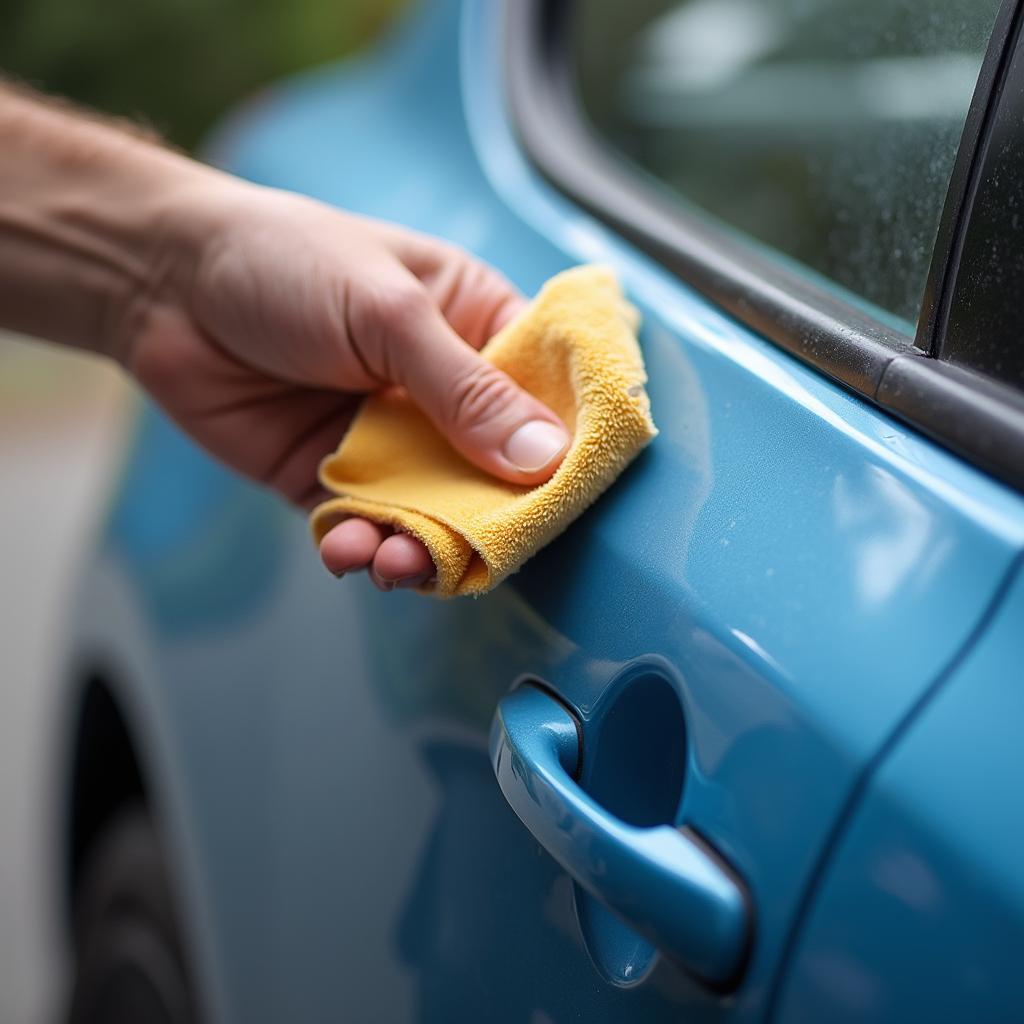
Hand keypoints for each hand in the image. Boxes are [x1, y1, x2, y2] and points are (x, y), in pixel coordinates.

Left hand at [128, 182, 569, 588]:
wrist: (163, 284)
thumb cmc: (286, 260)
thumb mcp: (388, 313)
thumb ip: (465, 390)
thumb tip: (546, 459)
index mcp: (477, 331)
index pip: (549, 398)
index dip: (567, 448)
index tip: (572, 493)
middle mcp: (444, 395)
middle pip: (498, 475)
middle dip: (489, 519)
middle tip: (478, 549)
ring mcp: (391, 442)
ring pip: (435, 515)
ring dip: (424, 548)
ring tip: (397, 559)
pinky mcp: (336, 481)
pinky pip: (370, 530)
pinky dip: (366, 549)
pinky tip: (350, 549)